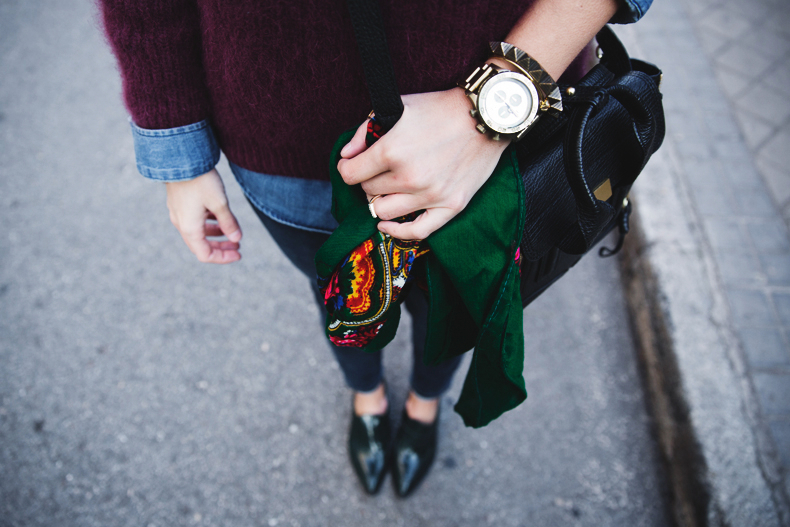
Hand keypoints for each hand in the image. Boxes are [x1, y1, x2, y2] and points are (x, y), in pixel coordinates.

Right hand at [165, 169, 242, 263]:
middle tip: (238, 246)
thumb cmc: (200, 180)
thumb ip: (228, 223)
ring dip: (216, 235)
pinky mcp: (180, 203)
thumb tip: (236, 239)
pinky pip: (194, 221)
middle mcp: (181, 224)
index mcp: (190, 228)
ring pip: (198, 233)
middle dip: (221, 248)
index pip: (205, 254)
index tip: (239, 254)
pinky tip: (220, 217)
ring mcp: (179, 213)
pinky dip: (208, 224)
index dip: (223, 258)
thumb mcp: (219, 202)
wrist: (180, 157)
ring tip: (232, 231)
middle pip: (201, 246)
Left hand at [337, 88, 508, 239]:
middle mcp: (409, 177)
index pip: (350, 174)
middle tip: (378, 169)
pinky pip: (417, 232)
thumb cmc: (440, 108)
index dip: (347, 168)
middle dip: (367, 180)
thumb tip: (346, 156)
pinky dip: (397, 231)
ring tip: (388, 188)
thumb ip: (365, 131)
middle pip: (368, 191)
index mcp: (392, 151)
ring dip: (381, 200)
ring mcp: (431, 195)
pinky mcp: (451, 205)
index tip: (351, 165)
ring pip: (384, 212)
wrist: (485, 116)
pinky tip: (387, 225)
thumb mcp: (398, 108)